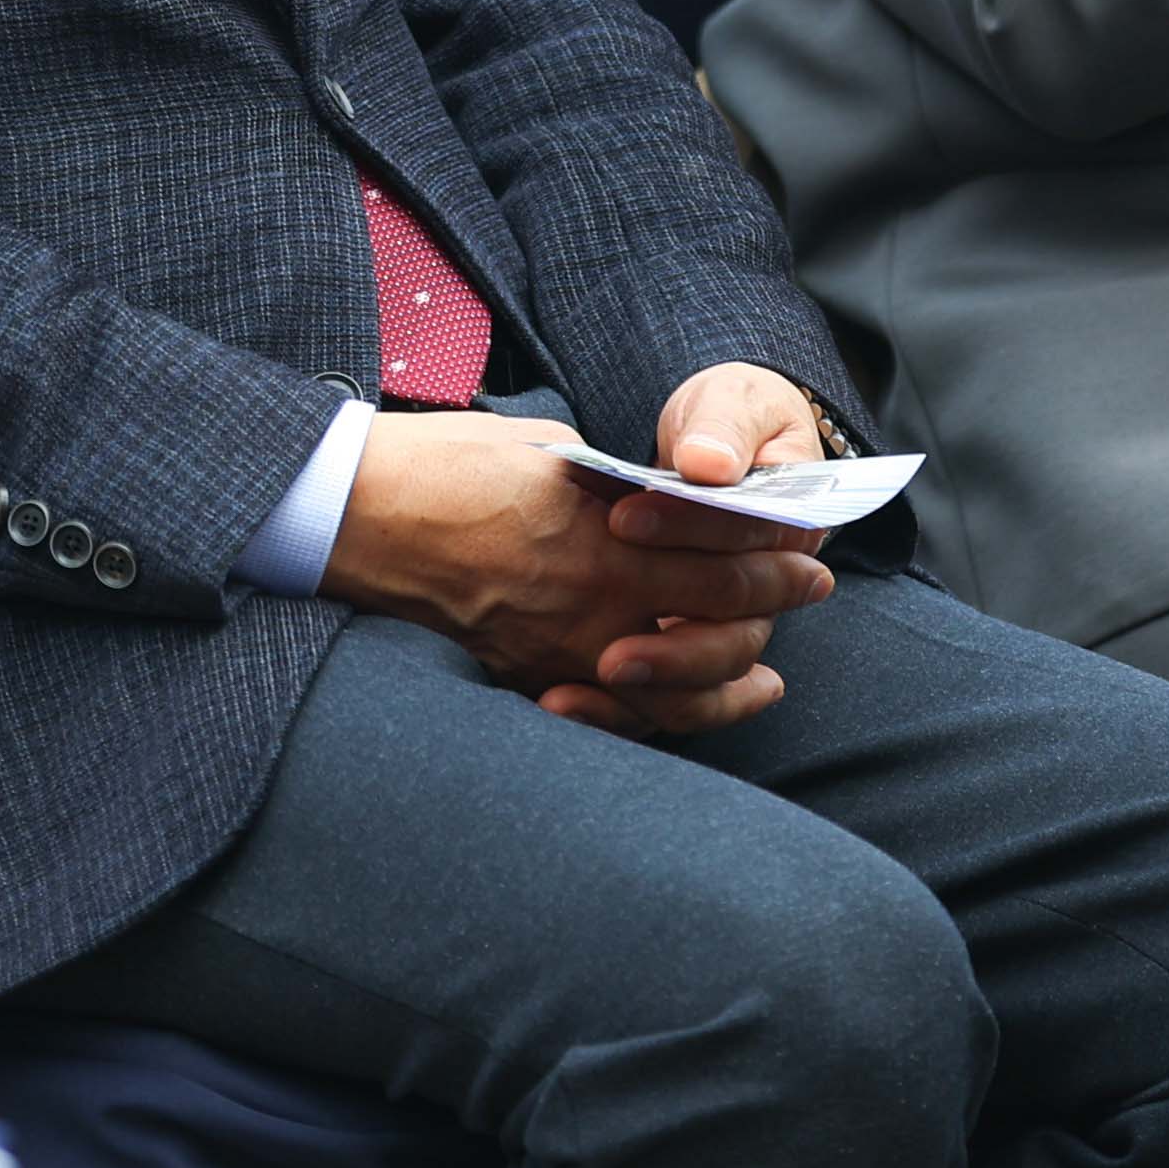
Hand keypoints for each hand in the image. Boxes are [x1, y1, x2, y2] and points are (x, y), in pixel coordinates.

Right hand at [319, 408, 833, 737]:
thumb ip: (614, 489)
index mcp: (600, 534)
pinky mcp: (524, 678)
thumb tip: (666, 504)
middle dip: (773, 605)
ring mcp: (558, 651)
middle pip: (714, 622)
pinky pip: (612, 713)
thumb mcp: (548, 453)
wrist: (356, 517)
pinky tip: (690, 707)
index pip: (721, 557)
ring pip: (673, 690)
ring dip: (731, 683)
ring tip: (768, 675)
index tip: (809, 548)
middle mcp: (590, 602)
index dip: (776, 556)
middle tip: (812, 589)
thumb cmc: (447, 464)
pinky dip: (662, 714)